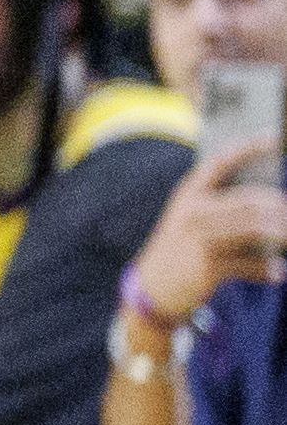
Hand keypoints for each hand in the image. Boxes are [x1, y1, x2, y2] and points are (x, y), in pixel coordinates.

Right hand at [127, 139, 286, 328]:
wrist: (152, 288)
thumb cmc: (180, 248)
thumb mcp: (190, 219)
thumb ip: (221, 205)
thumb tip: (273, 202)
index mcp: (189, 195)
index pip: (220, 163)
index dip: (248, 148)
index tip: (275, 136)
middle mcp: (193, 213)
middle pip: (250, 202)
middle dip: (280, 209)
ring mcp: (199, 240)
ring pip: (256, 231)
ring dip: (282, 236)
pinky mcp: (207, 267)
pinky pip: (250, 263)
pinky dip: (268, 269)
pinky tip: (277, 271)